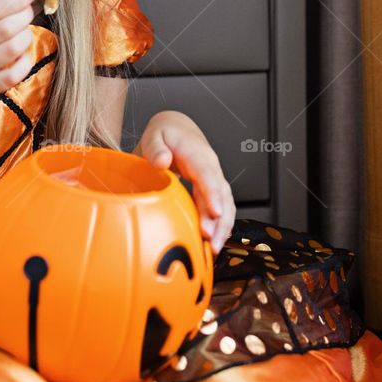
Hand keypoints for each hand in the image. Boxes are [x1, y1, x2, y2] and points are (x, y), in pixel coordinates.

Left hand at [136, 111, 235, 252]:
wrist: (177, 130)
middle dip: (220, 219)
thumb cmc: (165, 134)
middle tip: (211, 242)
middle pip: (221, 194)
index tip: (215, 212)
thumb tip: (162, 161)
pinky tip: (212, 245)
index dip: (213, 193)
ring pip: (226, 204)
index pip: (207, 174)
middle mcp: (211, 167)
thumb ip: (155, 148)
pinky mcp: (212, 191)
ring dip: (222, 227)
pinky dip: (219, 227)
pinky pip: (221, 209)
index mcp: (197, 153)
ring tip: (213, 250)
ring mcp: (214, 180)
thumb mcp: (155, 135)